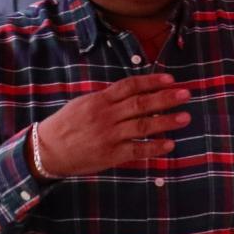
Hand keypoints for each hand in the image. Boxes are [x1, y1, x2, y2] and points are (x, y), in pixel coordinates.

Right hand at [34, 73, 191, 176]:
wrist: (46, 150)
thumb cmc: (67, 125)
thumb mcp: (83, 104)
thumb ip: (108, 99)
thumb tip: (135, 92)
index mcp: (99, 100)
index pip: (129, 86)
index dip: (151, 81)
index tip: (170, 79)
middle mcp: (105, 116)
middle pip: (140, 103)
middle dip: (165, 98)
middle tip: (186, 94)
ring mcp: (109, 135)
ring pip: (142, 125)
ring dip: (166, 121)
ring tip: (185, 117)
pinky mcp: (111, 154)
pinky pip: (137, 149)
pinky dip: (154, 146)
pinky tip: (170, 144)